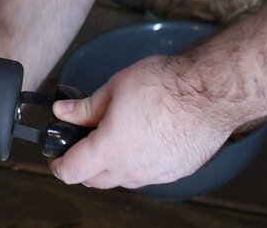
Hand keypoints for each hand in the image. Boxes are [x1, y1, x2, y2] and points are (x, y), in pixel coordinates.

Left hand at [49, 56, 233, 188]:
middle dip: (83, 166)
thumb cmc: (167, 87)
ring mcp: (156, 174)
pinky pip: (148, 174)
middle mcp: (132, 169)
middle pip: (95, 180)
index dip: (58, 164)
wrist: (209, 92)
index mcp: (110, 150)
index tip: (56, 156)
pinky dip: (138, 162)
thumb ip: (85, 107)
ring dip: (111, 165)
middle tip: (82, 144)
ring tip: (115, 136)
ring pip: (122, 179)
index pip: (72, 172)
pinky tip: (143, 139)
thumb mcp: (113, 88)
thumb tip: (63, 112)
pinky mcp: (176, 171)